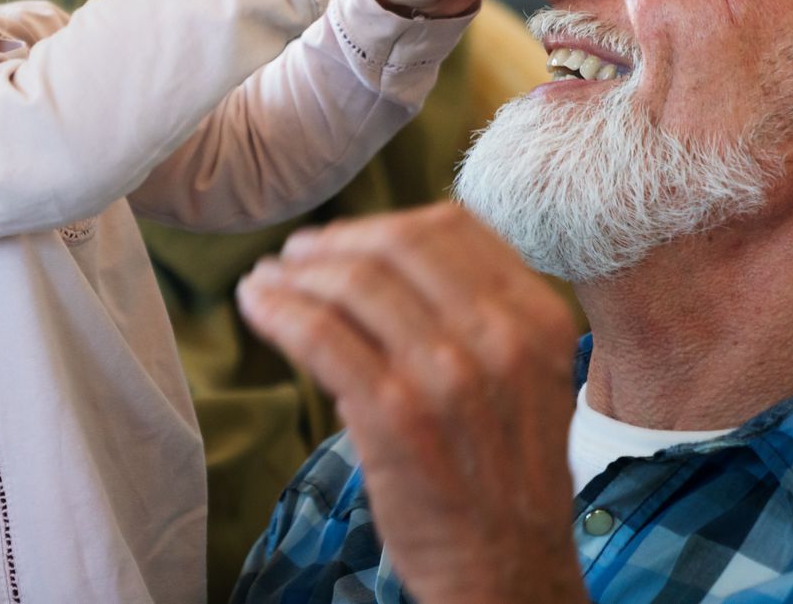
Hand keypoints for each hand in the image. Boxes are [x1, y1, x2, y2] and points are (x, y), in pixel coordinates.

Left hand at [237, 204, 587, 603]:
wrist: (507, 571)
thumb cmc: (502, 473)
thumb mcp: (523, 375)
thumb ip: (475, 310)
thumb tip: (386, 252)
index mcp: (535, 317)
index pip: (451, 227)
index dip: (381, 223)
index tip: (342, 239)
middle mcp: (498, 339)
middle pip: (394, 246)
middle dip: (331, 243)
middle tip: (293, 255)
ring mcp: (446, 377)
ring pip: (351, 286)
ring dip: (293, 275)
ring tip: (265, 282)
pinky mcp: (394, 416)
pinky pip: (321, 337)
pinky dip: (278, 311)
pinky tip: (257, 307)